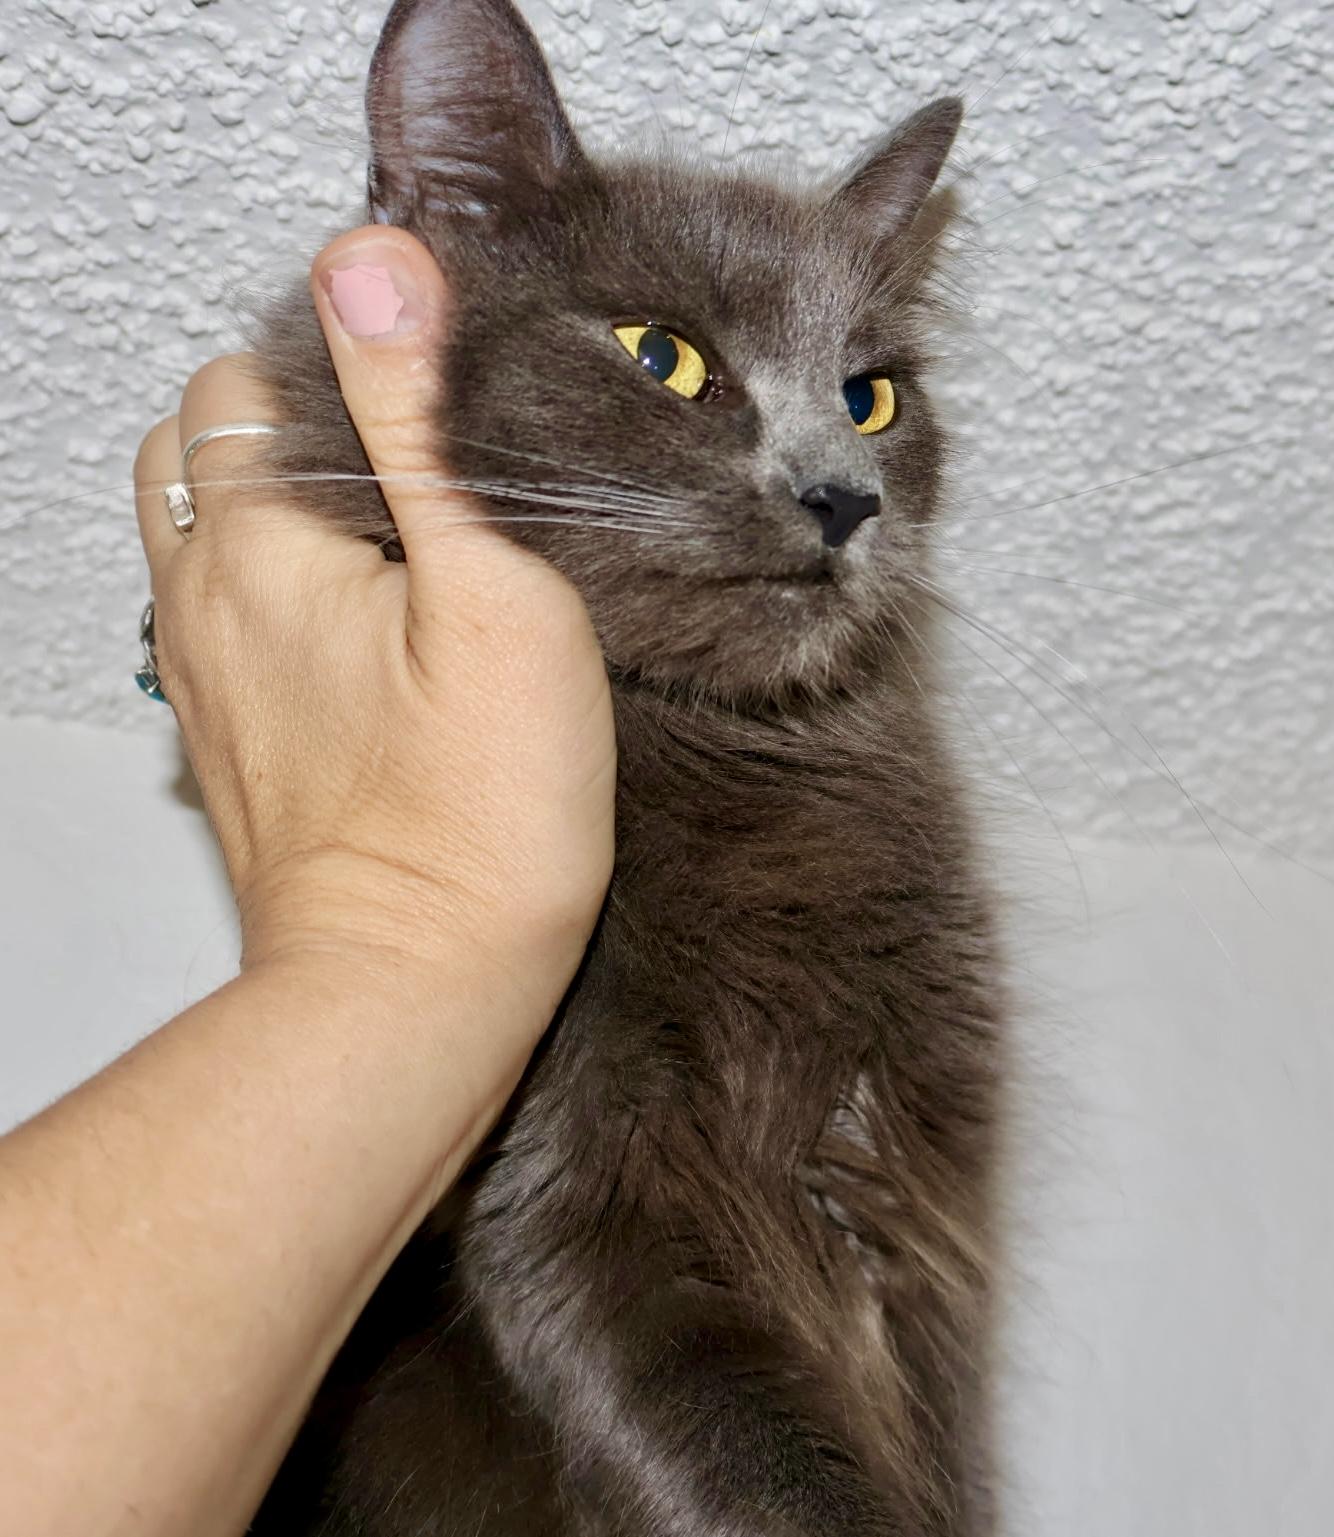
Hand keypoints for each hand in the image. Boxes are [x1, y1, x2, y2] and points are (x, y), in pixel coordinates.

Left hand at [133, 228, 615, 1015]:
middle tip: (403, 446)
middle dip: (280, 413)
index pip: (250, 375)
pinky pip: (221, 619)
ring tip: (383, 525)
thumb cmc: (476, 817)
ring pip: (198, 532)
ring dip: (267, 500)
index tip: (435, 384)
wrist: (417, 992)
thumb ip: (424, 427)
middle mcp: (202, 604)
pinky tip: (363, 618)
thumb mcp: (493, 595)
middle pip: (198, 443)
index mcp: (256, 549)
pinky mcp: (234, 743)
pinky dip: (269, 582)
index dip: (340, 355)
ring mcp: (206, 680)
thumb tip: (374, 269)